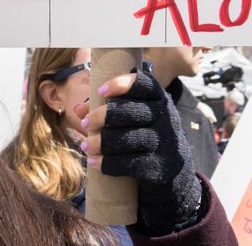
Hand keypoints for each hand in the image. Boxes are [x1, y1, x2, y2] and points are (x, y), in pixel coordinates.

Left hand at [76, 69, 202, 232]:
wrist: (174, 168)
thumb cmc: (146, 132)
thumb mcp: (136, 115)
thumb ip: (108, 108)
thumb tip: (78, 108)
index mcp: (158, 98)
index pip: (143, 83)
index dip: (120, 84)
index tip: (100, 91)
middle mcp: (164, 117)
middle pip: (129, 111)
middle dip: (100, 117)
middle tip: (84, 123)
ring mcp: (163, 142)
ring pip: (126, 139)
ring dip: (99, 142)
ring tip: (84, 146)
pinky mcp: (157, 165)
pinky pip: (128, 163)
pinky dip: (106, 163)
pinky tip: (93, 162)